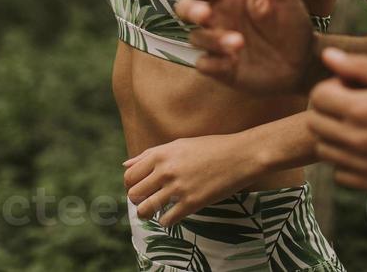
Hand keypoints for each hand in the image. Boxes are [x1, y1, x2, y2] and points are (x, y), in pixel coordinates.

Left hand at [123, 133, 259, 225]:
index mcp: (161, 154)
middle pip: (133, 194)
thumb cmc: (210, 147)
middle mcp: (166, 171)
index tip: (140, 188)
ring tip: (156, 211)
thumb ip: (150, 154)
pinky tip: (174, 214)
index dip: (131, 185)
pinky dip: (166, 221)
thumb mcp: (178, 144)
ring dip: (147, 214)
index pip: (129, 176)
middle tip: (148, 199)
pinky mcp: (191, 203)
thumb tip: (126, 164)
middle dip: (137, 200)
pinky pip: (166, 220)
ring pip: (145, 210)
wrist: (240, 156)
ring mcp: (178, 188)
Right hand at [174, 0, 317, 95]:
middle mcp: (218, 18)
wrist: (305, 61)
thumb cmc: (291, 22)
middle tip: (205, 14)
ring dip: (212, 39)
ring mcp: (217, 43)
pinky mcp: (222, 68)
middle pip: (184, 8)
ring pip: (195, 37)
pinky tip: (232, 62)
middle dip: (189, 10)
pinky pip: (204, 64)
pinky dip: (213, 63)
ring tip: (239, 43)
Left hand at [308, 48, 366, 194]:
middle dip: (326, 110)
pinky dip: (346, 161)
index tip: (349, 87)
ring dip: (333, 136)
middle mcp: (360, 142)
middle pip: (315, 124)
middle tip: (351, 105)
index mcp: (365, 111)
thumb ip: (361, 66)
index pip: (318, 96)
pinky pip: (340, 174)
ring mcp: (366, 167)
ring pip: (324, 151)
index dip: (330, 86)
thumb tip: (328, 56)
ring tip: (359, 126)